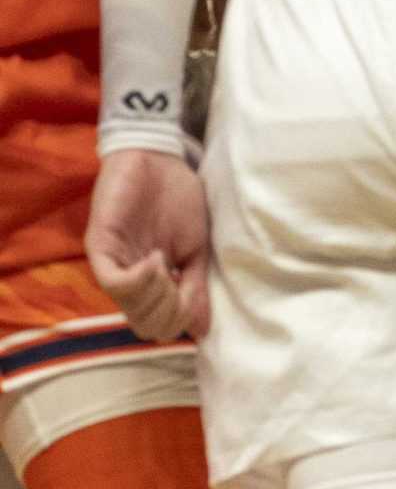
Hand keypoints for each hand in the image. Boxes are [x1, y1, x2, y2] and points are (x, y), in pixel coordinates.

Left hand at [85, 150, 212, 340]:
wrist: (161, 159)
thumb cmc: (179, 199)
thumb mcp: (197, 247)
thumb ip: (195, 285)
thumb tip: (202, 329)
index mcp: (150, 282)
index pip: (158, 324)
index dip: (181, 318)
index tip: (194, 291)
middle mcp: (128, 279)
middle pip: (143, 323)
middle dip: (170, 310)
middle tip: (181, 280)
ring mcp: (113, 263)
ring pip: (130, 307)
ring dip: (158, 294)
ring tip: (168, 265)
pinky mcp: (101, 246)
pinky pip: (114, 282)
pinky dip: (140, 280)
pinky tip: (156, 260)